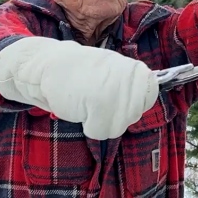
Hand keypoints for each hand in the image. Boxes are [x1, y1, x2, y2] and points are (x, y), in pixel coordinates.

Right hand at [0, 36, 158, 139]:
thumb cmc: (81, 72)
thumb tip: (149, 96)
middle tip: (95, 96)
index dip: (128, 103)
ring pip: (117, 127)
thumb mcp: (114, 72)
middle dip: (112, 114)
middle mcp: (131, 79)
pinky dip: (89, 124)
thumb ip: (133, 86)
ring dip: (99, 120)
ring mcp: (117, 91)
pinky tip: (80, 106)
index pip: (148, 99)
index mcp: (137, 70)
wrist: (48, 66)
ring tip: (87, 100)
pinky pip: (101, 130)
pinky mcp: (101, 103)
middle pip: (131, 117)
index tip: (112, 93)